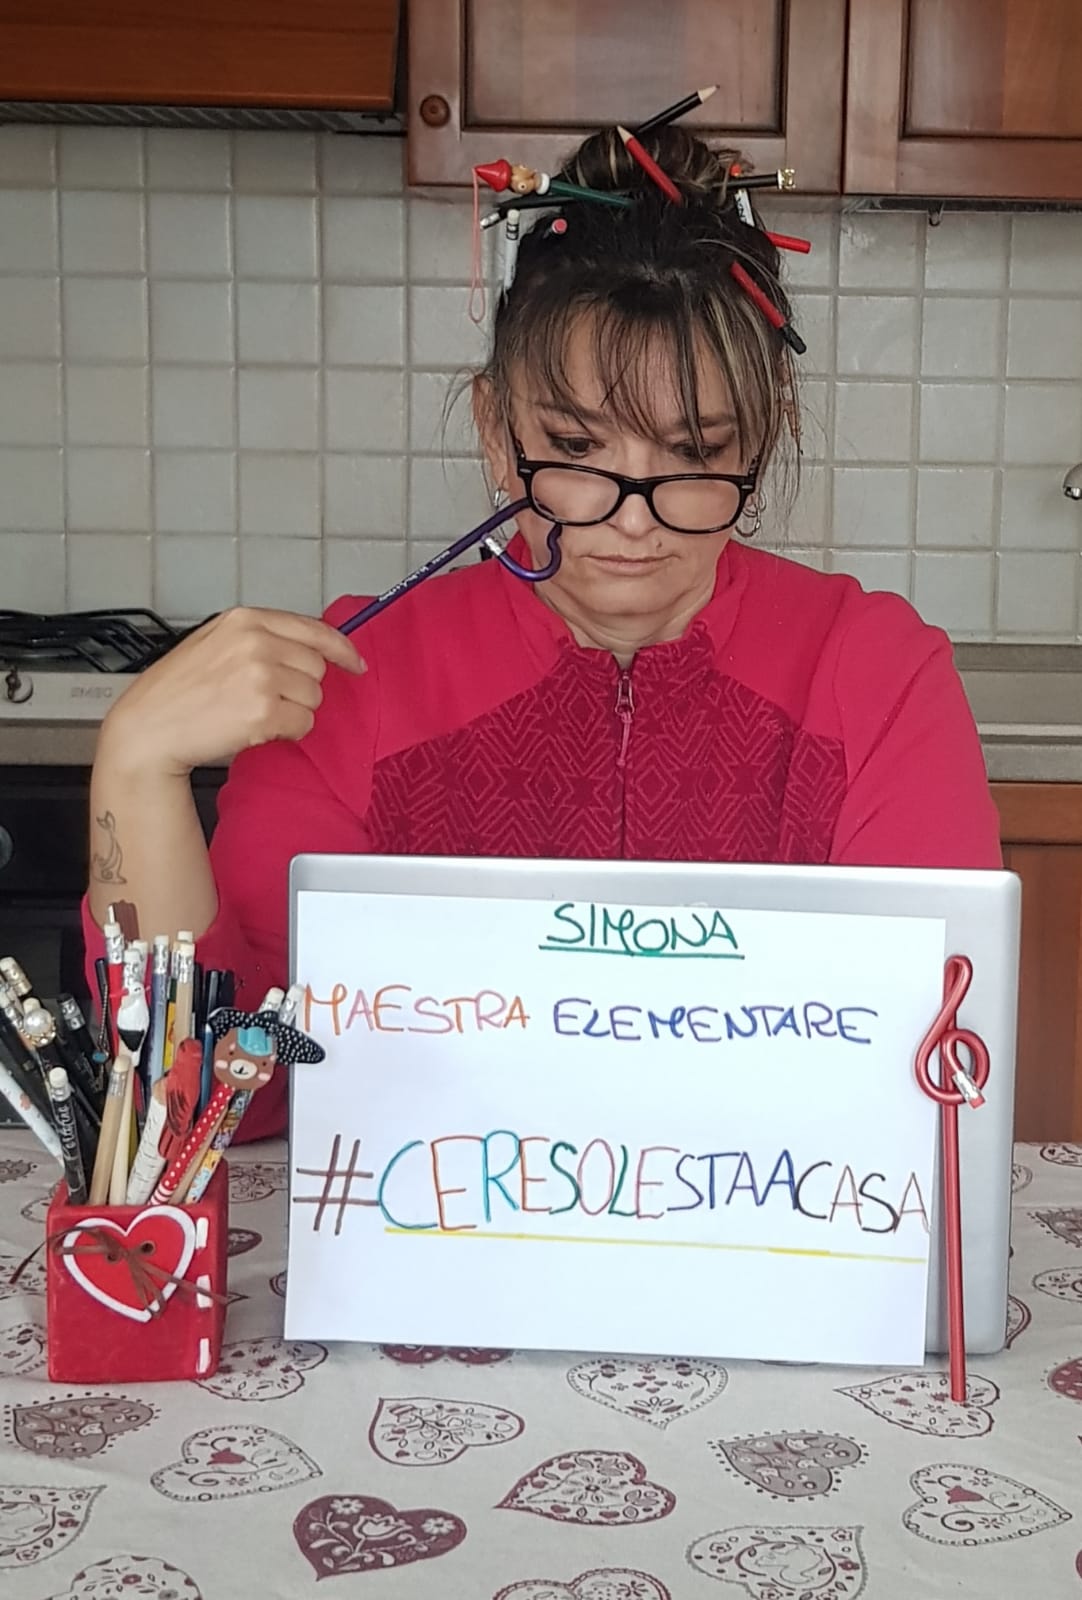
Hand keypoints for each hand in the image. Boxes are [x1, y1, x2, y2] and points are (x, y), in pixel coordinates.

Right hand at [98, 607, 365, 777]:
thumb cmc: (177, 691)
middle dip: (301, 688)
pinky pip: (304, 724)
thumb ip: (260, 639)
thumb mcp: (215, 643)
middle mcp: (256, 642)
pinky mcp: (264, 711)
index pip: (313, 629)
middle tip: (266, 700)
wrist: (149, 728)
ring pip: (313, 698)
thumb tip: (310, 651)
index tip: (356, 663)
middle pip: (316, 668)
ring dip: (293, 712)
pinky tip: (256, 729)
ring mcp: (261, 675)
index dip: (341, 649)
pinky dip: (288, 732)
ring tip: (254, 714)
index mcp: (245, 619)